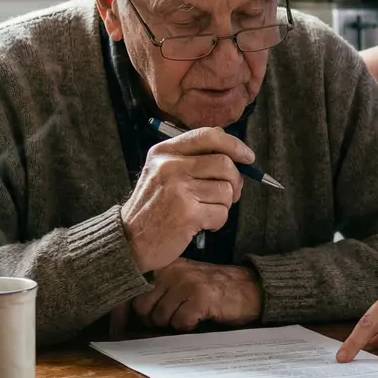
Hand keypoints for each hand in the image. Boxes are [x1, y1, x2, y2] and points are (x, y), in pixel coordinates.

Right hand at [120, 127, 253, 273]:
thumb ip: (190, 156)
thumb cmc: (152, 207)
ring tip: (207, 211)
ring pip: (226, 190)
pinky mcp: (187, 213)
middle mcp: (170, 166)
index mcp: (165, 152)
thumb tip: (228, 144)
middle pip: (224, 164)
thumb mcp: (161, 172)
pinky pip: (221, 213)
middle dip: (235, 181)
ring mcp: (178, 189)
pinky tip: (202, 224)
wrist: (129, 240)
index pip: (208, 136)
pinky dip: (217, 222)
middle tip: (230, 194)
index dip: (234, 145)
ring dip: (224, 205)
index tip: (247, 156)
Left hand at [131, 259, 262, 331]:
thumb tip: (124, 318)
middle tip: (172, 317)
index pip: (132, 290)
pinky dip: (189, 326)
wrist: (249, 288)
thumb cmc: (212, 289)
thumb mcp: (181, 281)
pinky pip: (180, 323)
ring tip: (190, 313)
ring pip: (160, 318)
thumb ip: (157, 290)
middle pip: (142, 307)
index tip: (118, 330)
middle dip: (153, 319)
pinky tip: (201, 317)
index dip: (125, 313)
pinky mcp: (200, 297)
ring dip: (173, 323)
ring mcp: (187, 282)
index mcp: (165, 264)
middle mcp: (173, 269)